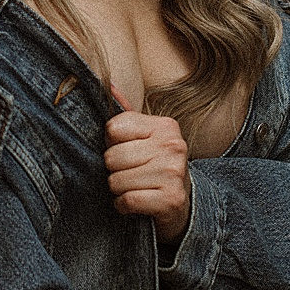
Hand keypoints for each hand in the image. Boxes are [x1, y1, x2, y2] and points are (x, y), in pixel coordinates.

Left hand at [104, 90, 190, 245]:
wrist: (183, 204)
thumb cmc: (155, 167)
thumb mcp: (145, 139)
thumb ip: (125, 115)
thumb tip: (107, 84)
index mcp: (165, 126)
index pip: (113, 128)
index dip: (111, 144)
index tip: (126, 152)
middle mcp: (173, 145)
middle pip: (111, 156)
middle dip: (113, 170)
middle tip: (130, 174)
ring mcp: (174, 173)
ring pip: (116, 181)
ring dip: (118, 190)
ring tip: (135, 187)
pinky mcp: (171, 200)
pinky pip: (127, 200)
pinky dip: (124, 205)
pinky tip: (137, 202)